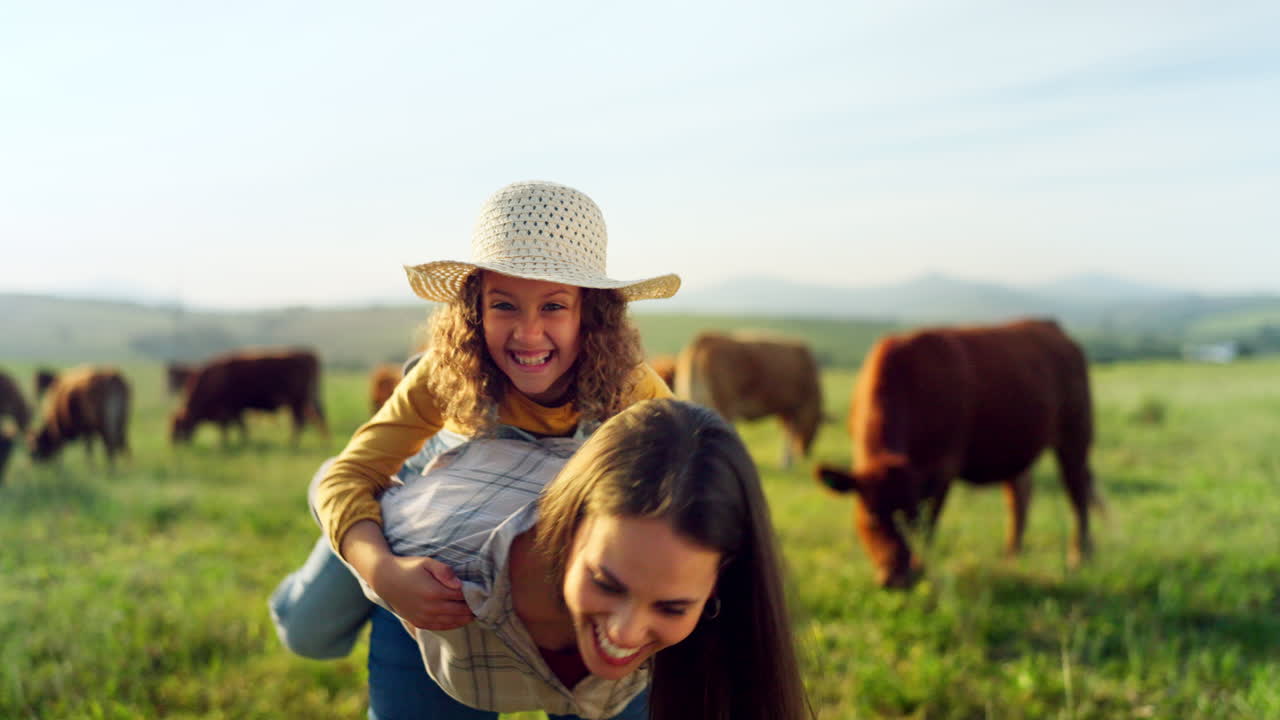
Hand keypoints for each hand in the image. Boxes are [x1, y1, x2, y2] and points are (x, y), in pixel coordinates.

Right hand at [340, 520, 475, 630]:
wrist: (385, 580)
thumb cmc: (409, 567)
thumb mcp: (427, 562)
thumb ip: (445, 571)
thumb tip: (461, 584)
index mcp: (434, 592)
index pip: (462, 596)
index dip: (473, 594)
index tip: (482, 591)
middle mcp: (430, 608)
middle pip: (460, 611)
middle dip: (473, 608)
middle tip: (484, 603)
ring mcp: (424, 618)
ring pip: (452, 622)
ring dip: (466, 618)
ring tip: (475, 612)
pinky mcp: (419, 623)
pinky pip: (441, 627)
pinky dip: (453, 624)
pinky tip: (461, 619)